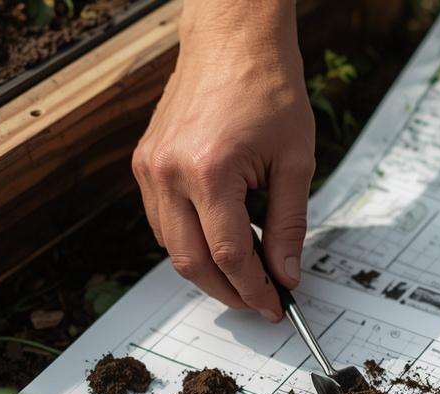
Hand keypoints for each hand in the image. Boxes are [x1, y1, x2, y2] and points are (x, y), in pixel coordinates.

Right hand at [131, 3, 313, 320]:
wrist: (232, 41)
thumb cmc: (268, 89)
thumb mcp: (296, 161)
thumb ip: (290, 224)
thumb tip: (286, 274)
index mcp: (209, 171)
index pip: (230, 256)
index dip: (255, 290)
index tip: (276, 306)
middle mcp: (169, 172)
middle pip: (191, 262)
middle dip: (228, 292)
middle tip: (260, 302)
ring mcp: (150, 168)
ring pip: (170, 247)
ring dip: (206, 270)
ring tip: (244, 275)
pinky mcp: (144, 163)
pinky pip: (162, 221)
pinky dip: (189, 241)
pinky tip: (218, 242)